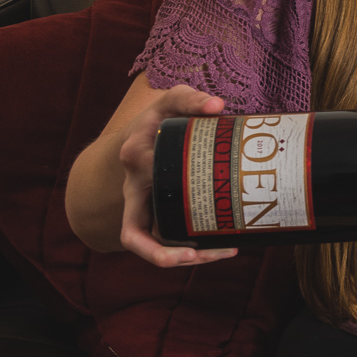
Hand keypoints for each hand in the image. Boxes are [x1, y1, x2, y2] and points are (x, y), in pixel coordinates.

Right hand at [114, 84, 241, 267]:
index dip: (165, 171)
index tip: (195, 177)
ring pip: (150, 244)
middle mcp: (132, 187)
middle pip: (136, 230)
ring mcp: (140, 206)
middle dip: (165, 251)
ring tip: (223, 253)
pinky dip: (188, 252)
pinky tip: (221, 248)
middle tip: (205, 252)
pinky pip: (164, 241)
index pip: (140, 165)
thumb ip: (191, 99)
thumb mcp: (172, 101)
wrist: (142, 135)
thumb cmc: (161, 119)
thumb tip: (217, 106)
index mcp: (135, 155)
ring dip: (182, 257)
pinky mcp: (153, 216)